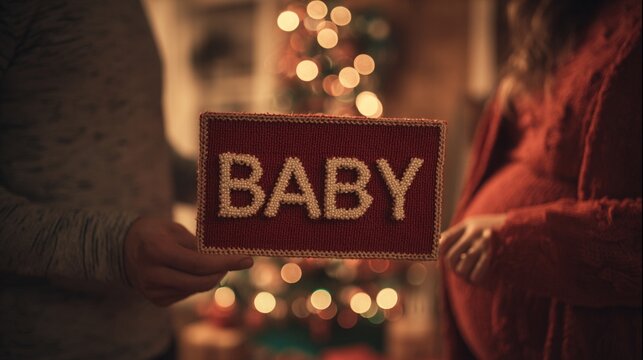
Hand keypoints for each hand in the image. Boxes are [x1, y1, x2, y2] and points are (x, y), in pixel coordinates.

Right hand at [124, 217, 253, 305]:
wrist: (123, 249)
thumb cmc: (154, 232)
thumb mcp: (173, 228)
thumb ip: (197, 243)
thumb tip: (226, 254)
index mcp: (156, 251)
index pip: (200, 263)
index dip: (226, 262)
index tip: (247, 259)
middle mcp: (153, 274)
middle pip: (201, 281)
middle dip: (224, 271)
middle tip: (237, 260)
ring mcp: (153, 291)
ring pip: (197, 288)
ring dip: (212, 276)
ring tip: (216, 262)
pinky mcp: (157, 301)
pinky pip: (188, 293)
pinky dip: (197, 282)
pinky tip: (194, 271)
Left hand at [440, 214, 505, 284]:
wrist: (525, 232)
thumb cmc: (497, 231)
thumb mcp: (477, 225)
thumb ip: (458, 234)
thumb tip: (436, 248)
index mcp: (468, 225)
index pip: (443, 241)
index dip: (439, 254)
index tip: (440, 262)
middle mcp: (474, 233)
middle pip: (451, 258)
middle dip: (453, 267)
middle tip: (460, 269)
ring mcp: (484, 244)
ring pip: (461, 268)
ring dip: (464, 275)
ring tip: (470, 273)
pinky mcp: (494, 256)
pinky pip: (475, 275)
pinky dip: (475, 279)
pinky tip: (479, 276)